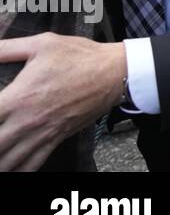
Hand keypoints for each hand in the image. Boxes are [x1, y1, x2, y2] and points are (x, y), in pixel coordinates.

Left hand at [0, 35, 126, 170]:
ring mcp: (42, 133)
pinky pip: (31, 164)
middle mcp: (26, 121)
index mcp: (19, 97)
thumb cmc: (81, 56)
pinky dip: (17, 171)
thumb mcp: (42, 43)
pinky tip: (8, 170)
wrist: (115, 73)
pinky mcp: (56, 139)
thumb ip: (7, 48)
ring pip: (8, 161)